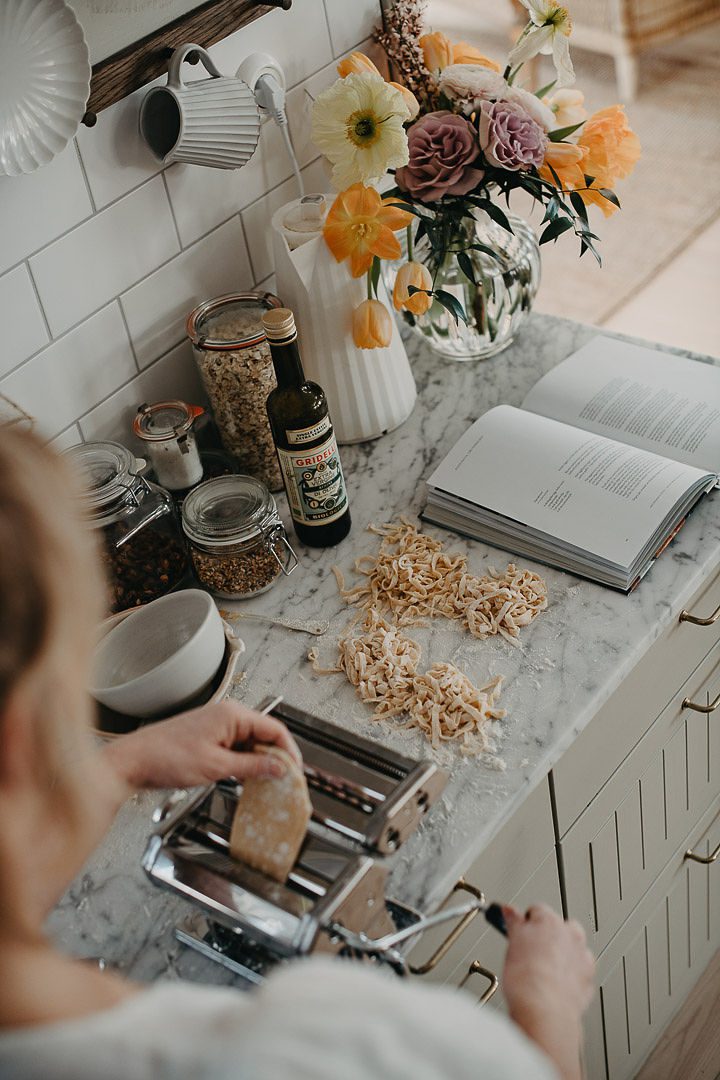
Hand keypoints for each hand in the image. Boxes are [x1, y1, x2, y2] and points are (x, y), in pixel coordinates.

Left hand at [102, 700, 301, 791]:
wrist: (134, 761)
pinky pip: (235, 748)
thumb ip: (253, 766)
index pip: (275, 729)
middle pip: (264, 735)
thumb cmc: (167, 758)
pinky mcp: (208, 738)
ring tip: (267, 784)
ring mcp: (216, 726)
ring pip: (250, 743)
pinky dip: (243, 762)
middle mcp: (227, 716)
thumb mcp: (217, 766)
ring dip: (259, 762)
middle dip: (276, 758)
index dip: (289, 752)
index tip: (296, 773)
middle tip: (284, 782)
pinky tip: (245, 779)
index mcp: (232, 715)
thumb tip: (280, 768)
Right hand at [502, 903, 594, 1079]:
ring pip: (572, 948)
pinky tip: (555, 983)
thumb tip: (510, 911)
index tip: (518, 930)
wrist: (544, 1011)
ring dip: (562, 954)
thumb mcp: (511, 943)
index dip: (525, 921)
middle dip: (547, 935)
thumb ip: (513, 922)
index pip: (537, 910)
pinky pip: (579, 970)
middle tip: (530, 951)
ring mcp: (582, 957)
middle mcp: (570, 935)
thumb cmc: (527, 980)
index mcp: (550, 921)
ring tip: (542, 970)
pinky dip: (570, 975)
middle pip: (559, 926)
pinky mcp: (588, 980)